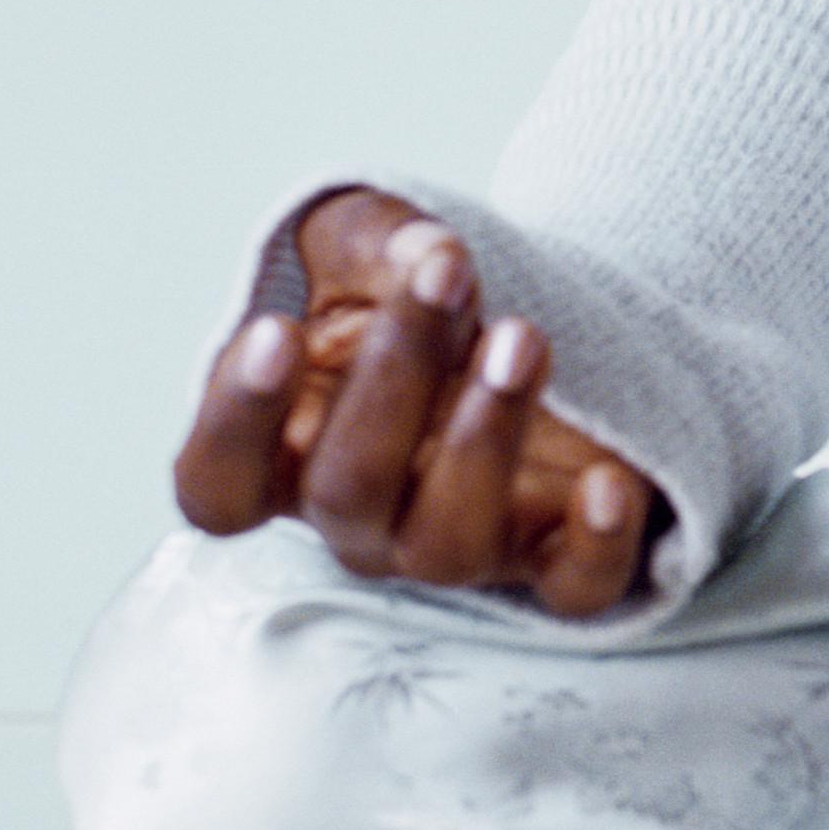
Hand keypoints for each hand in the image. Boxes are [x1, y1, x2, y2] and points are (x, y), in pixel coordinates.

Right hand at [173, 185, 662, 615]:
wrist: (536, 325)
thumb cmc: (423, 301)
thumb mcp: (375, 246)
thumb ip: (377, 240)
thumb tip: (428, 255)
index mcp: (289, 452)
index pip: (218, 486)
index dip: (235, 424)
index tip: (277, 330)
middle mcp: (363, 518)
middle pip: (345, 491)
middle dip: (394, 378)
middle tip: (447, 275)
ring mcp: (458, 544)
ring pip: (447, 541)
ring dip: (483, 436)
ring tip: (523, 337)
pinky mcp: (556, 552)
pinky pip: (573, 589)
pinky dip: (595, 545)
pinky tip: (609, 480)